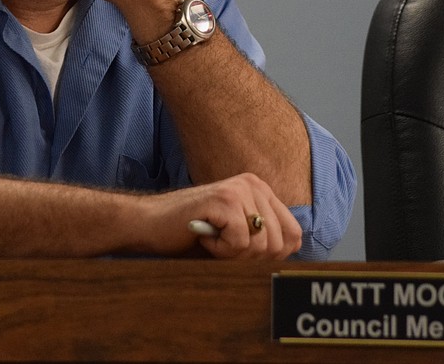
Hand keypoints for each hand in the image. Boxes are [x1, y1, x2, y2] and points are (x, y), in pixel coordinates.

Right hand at [138, 173, 302, 259]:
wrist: (150, 223)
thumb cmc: (191, 234)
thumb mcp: (236, 234)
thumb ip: (263, 238)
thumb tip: (292, 255)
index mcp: (260, 191)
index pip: (293, 235)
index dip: (270, 255)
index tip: (240, 251)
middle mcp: (254, 185)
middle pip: (278, 244)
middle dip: (249, 257)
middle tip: (222, 246)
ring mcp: (240, 190)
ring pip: (261, 245)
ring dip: (233, 254)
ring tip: (212, 238)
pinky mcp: (225, 200)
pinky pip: (240, 243)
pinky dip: (220, 250)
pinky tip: (204, 235)